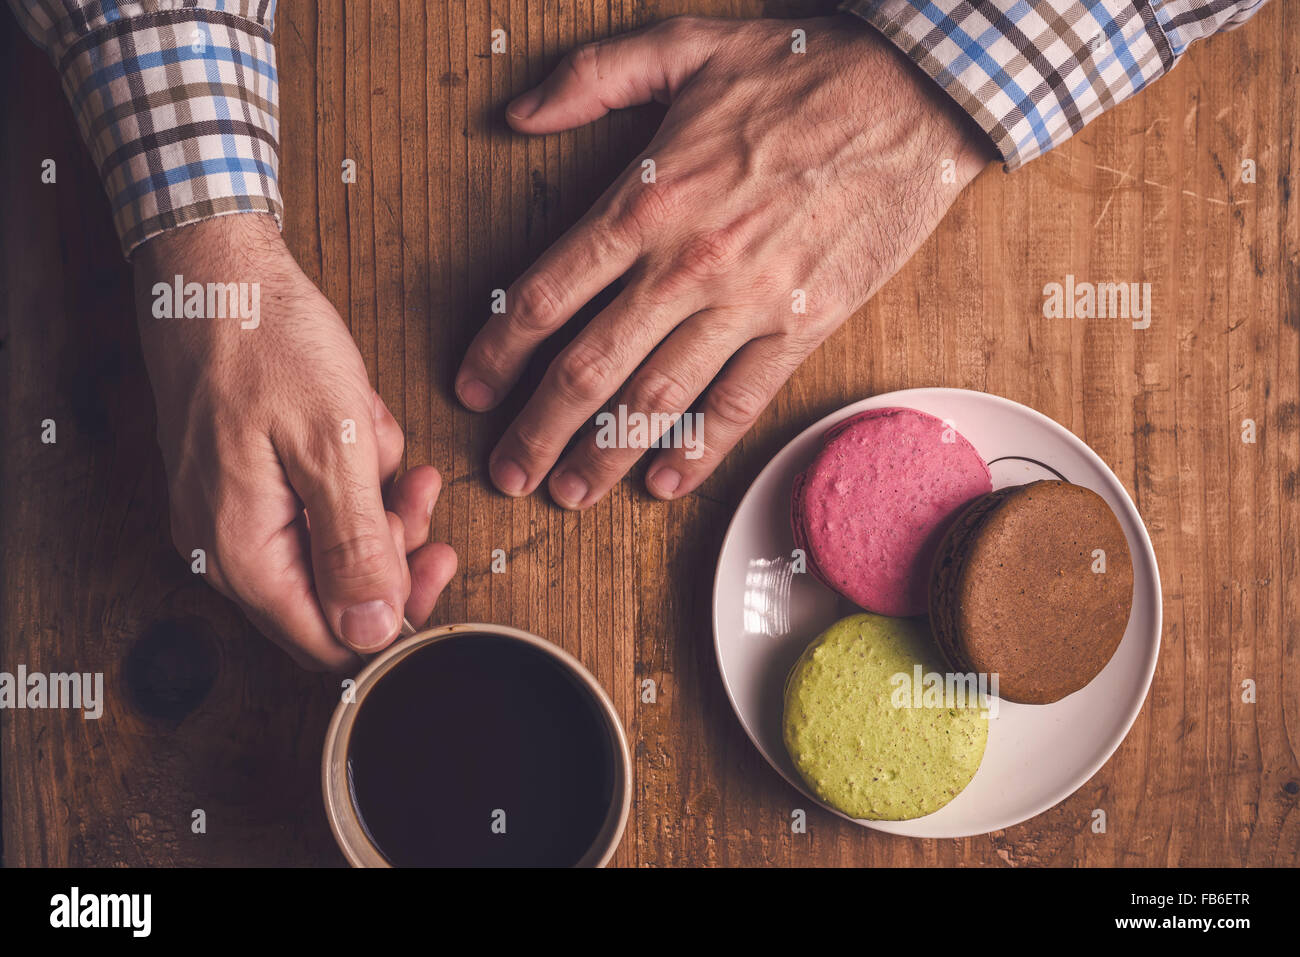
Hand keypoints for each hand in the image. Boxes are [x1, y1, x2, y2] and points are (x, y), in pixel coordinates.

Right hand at [133, 215, 456, 669]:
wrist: (212, 266)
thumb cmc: (264, 340)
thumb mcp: (331, 444)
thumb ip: (356, 546)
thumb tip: (374, 630)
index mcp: (242, 551)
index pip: (328, 640)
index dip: (393, 615)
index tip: (438, 560)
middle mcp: (224, 545)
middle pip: (331, 592)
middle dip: (388, 540)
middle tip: (419, 488)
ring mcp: (229, 510)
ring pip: (328, 539)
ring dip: (370, 492)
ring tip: (375, 432)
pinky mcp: (242, 477)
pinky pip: (310, 497)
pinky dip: (343, 464)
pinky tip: (352, 418)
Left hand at [456, 14, 992, 507]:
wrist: (917, 98)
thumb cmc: (803, 71)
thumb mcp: (687, 47)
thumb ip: (593, 78)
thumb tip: (519, 112)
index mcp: (648, 202)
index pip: (548, 295)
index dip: (499, 351)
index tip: (473, 387)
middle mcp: (688, 265)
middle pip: (589, 369)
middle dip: (538, 431)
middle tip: (507, 472)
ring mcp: (748, 304)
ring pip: (657, 400)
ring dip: (605, 455)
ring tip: (570, 493)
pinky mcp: (803, 326)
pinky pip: (741, 404)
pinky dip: (700, 450)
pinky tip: (665, 481)